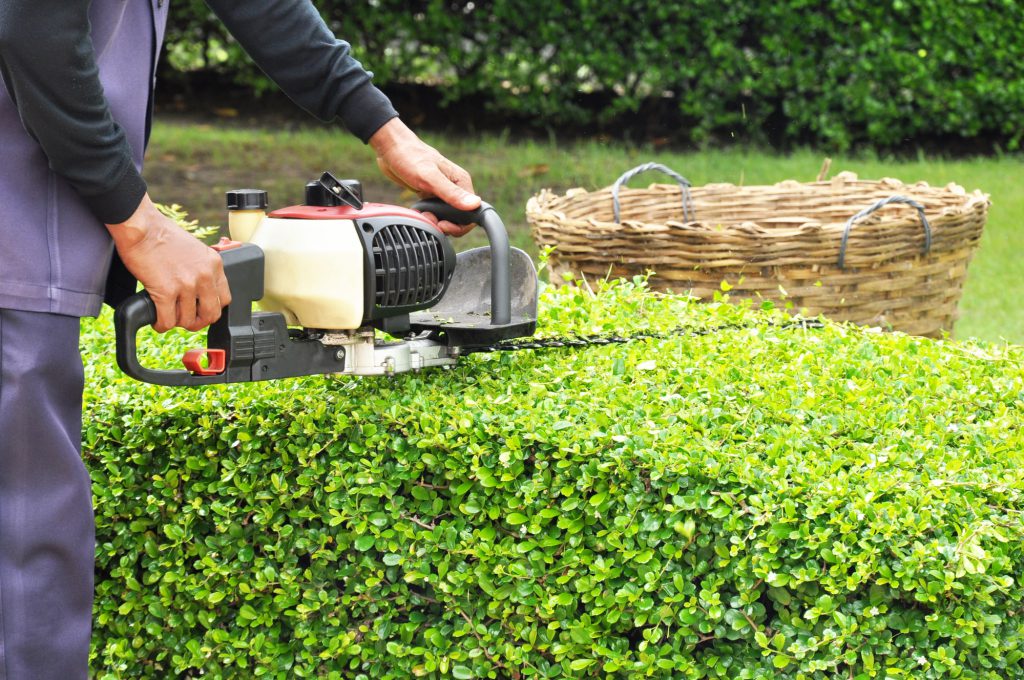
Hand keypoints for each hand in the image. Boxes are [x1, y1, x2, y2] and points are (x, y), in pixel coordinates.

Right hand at [106, 195, 231, 332]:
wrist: (141, 226)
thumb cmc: (161, 234)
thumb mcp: (195, 249)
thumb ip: (202, 268)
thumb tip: (200, 288)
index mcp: (214, 264)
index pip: (225, 299)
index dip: (212, 308)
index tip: (201, 309)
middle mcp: (204, 275)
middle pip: (211, 314)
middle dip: (198, 321)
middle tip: (186, 319)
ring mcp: (186, 284)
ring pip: (187, 320)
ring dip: (176, 322)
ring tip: (168, 315)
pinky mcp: (166, 291)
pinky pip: (167, 321)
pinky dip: (161, 324)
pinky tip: (156, 319)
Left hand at [369, 118, 480, 235]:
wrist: (391, 148)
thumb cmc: (410, 157)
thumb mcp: (430, 177)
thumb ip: (451, 193)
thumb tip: (474, 204)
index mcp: (461, 182)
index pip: (473, 212)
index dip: (460, 225)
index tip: (443, 224)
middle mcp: (455, 187)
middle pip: (460, 218)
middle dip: (446, 225)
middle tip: (430, 220)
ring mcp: (443, 191)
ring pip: (446, 217)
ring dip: (435, 222)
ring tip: (423, 215)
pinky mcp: (431, 194)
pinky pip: (435, 212)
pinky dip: (428, 216)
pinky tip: (419, 211)